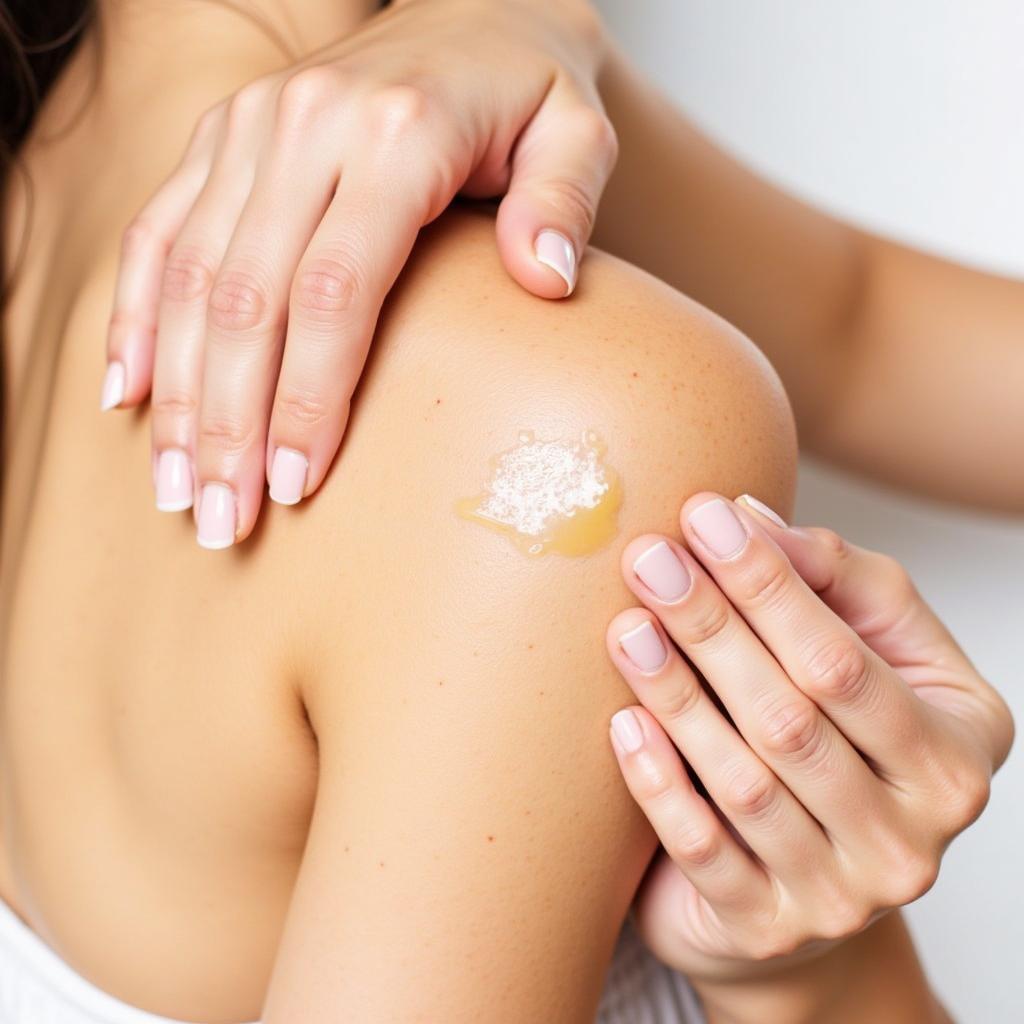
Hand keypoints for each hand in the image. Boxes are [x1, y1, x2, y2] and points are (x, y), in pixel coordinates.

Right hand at [102, 0, 613, 546]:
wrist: (474, 11)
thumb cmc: (530, 90)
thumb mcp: (579, 132)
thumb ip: (565, 198)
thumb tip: (544, 278)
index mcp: (397, 133)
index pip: (335, 290)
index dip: (307, 397)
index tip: (293, 486)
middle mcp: (306, 123)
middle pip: (247, 298)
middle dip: (229, 422)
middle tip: (220, 520)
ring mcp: (250, 128)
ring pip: (189, 277)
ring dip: (177, 392)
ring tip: (175, 486)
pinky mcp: (221, 138)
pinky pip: (159, 233)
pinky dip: (137, 317)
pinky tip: (127, 394)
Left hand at [605, 493, 1012, 988]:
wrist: (807, 875)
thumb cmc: (838, 730)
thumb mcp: (865, 645)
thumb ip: (828, 577)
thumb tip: (747, 518)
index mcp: (954, 751)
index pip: (846, 659)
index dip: (770, 585)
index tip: (702, 515)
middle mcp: (913, 834)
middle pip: (792, 717)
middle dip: (712, 626)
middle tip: (648, 559)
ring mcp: (845, 896)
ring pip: (746, 783)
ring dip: (677, 696)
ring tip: (625, 627)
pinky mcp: (769, 929)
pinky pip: (704, 852)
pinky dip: (660, 784)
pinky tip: (623, 722)